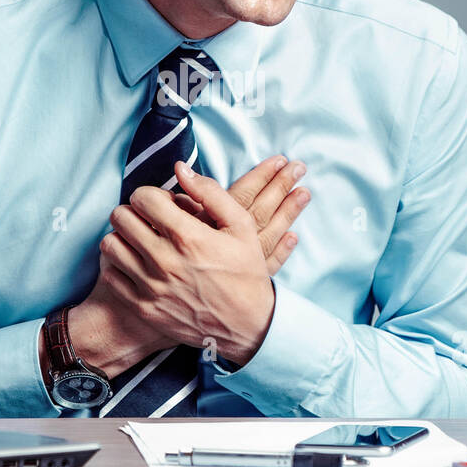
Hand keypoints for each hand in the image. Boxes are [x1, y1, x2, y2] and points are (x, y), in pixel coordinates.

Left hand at [101, 159, 279, 365]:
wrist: (248, 325)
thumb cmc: (246, 272)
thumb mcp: (241, 226)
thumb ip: (210, 192)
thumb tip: (180, 167)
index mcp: (187, 236)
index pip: (143, 198)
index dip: (150, 195)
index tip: (161, 204)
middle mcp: (164, 260)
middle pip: (120, 217)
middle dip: (133, 212)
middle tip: (147, 220)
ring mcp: (151, 286)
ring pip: (110, 245)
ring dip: (123, 237)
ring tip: (140, 240)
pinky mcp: (143, 307)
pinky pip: (111, 275)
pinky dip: (119, 265)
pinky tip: (137, 264)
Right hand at [169, 154, 309, 274]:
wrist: (162, 307)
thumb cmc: (164, 260)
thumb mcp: (168, 225)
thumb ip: (179, 202)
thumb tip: (182, 172)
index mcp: (213, 224)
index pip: (244, 193)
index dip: (262, 176)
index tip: (280, 159)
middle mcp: (232, 241)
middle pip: (262, 209)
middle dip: (281, 186)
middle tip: (299, 167)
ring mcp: (242, 264)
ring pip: (271, 232)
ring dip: (288, 212)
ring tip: (304, 192)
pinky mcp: (245, 283)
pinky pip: (270, 263)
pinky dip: (283, 250)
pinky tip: (293, 237)